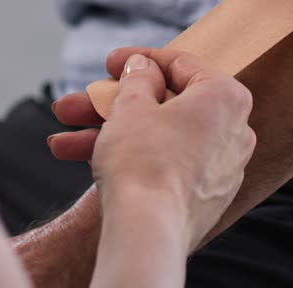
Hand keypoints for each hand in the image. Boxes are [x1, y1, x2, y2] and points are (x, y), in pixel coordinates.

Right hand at [49, 48, 255, 251]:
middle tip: (75, 105)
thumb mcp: (131, 104)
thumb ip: (138, 78)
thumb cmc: (143, 160)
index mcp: (226, 97)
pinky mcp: (204, 198)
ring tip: (59, 142)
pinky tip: (81, 161)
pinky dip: (130, 160)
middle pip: (163, 106)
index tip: (109, 63)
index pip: (180, 65)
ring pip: (157, 138)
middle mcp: (233, 131)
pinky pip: (165, 165)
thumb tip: (143, 67)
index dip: (137, 60)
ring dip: (107, 135)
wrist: (147, 232)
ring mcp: (220, 169)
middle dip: (110, 106)